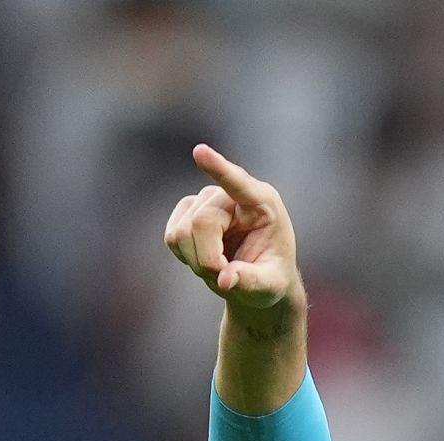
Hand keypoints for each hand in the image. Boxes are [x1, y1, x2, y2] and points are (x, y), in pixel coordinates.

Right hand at [163, 144, 300, 311]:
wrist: (258, 278)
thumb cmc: (272, 278)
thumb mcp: (271, 286)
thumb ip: (251, 281)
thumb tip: (225, 280)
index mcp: (263, 204)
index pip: (239, 183)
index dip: (218, 168)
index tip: (199, 152)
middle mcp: (232, 195)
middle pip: (202, 222)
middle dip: (208, 260)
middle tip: (226, 278)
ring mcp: (206, 199)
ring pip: (182, 232)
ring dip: (197, 261)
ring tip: (221, 267)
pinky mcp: (187, 210)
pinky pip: (171, 237)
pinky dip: (185, 256)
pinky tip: (205, 256)